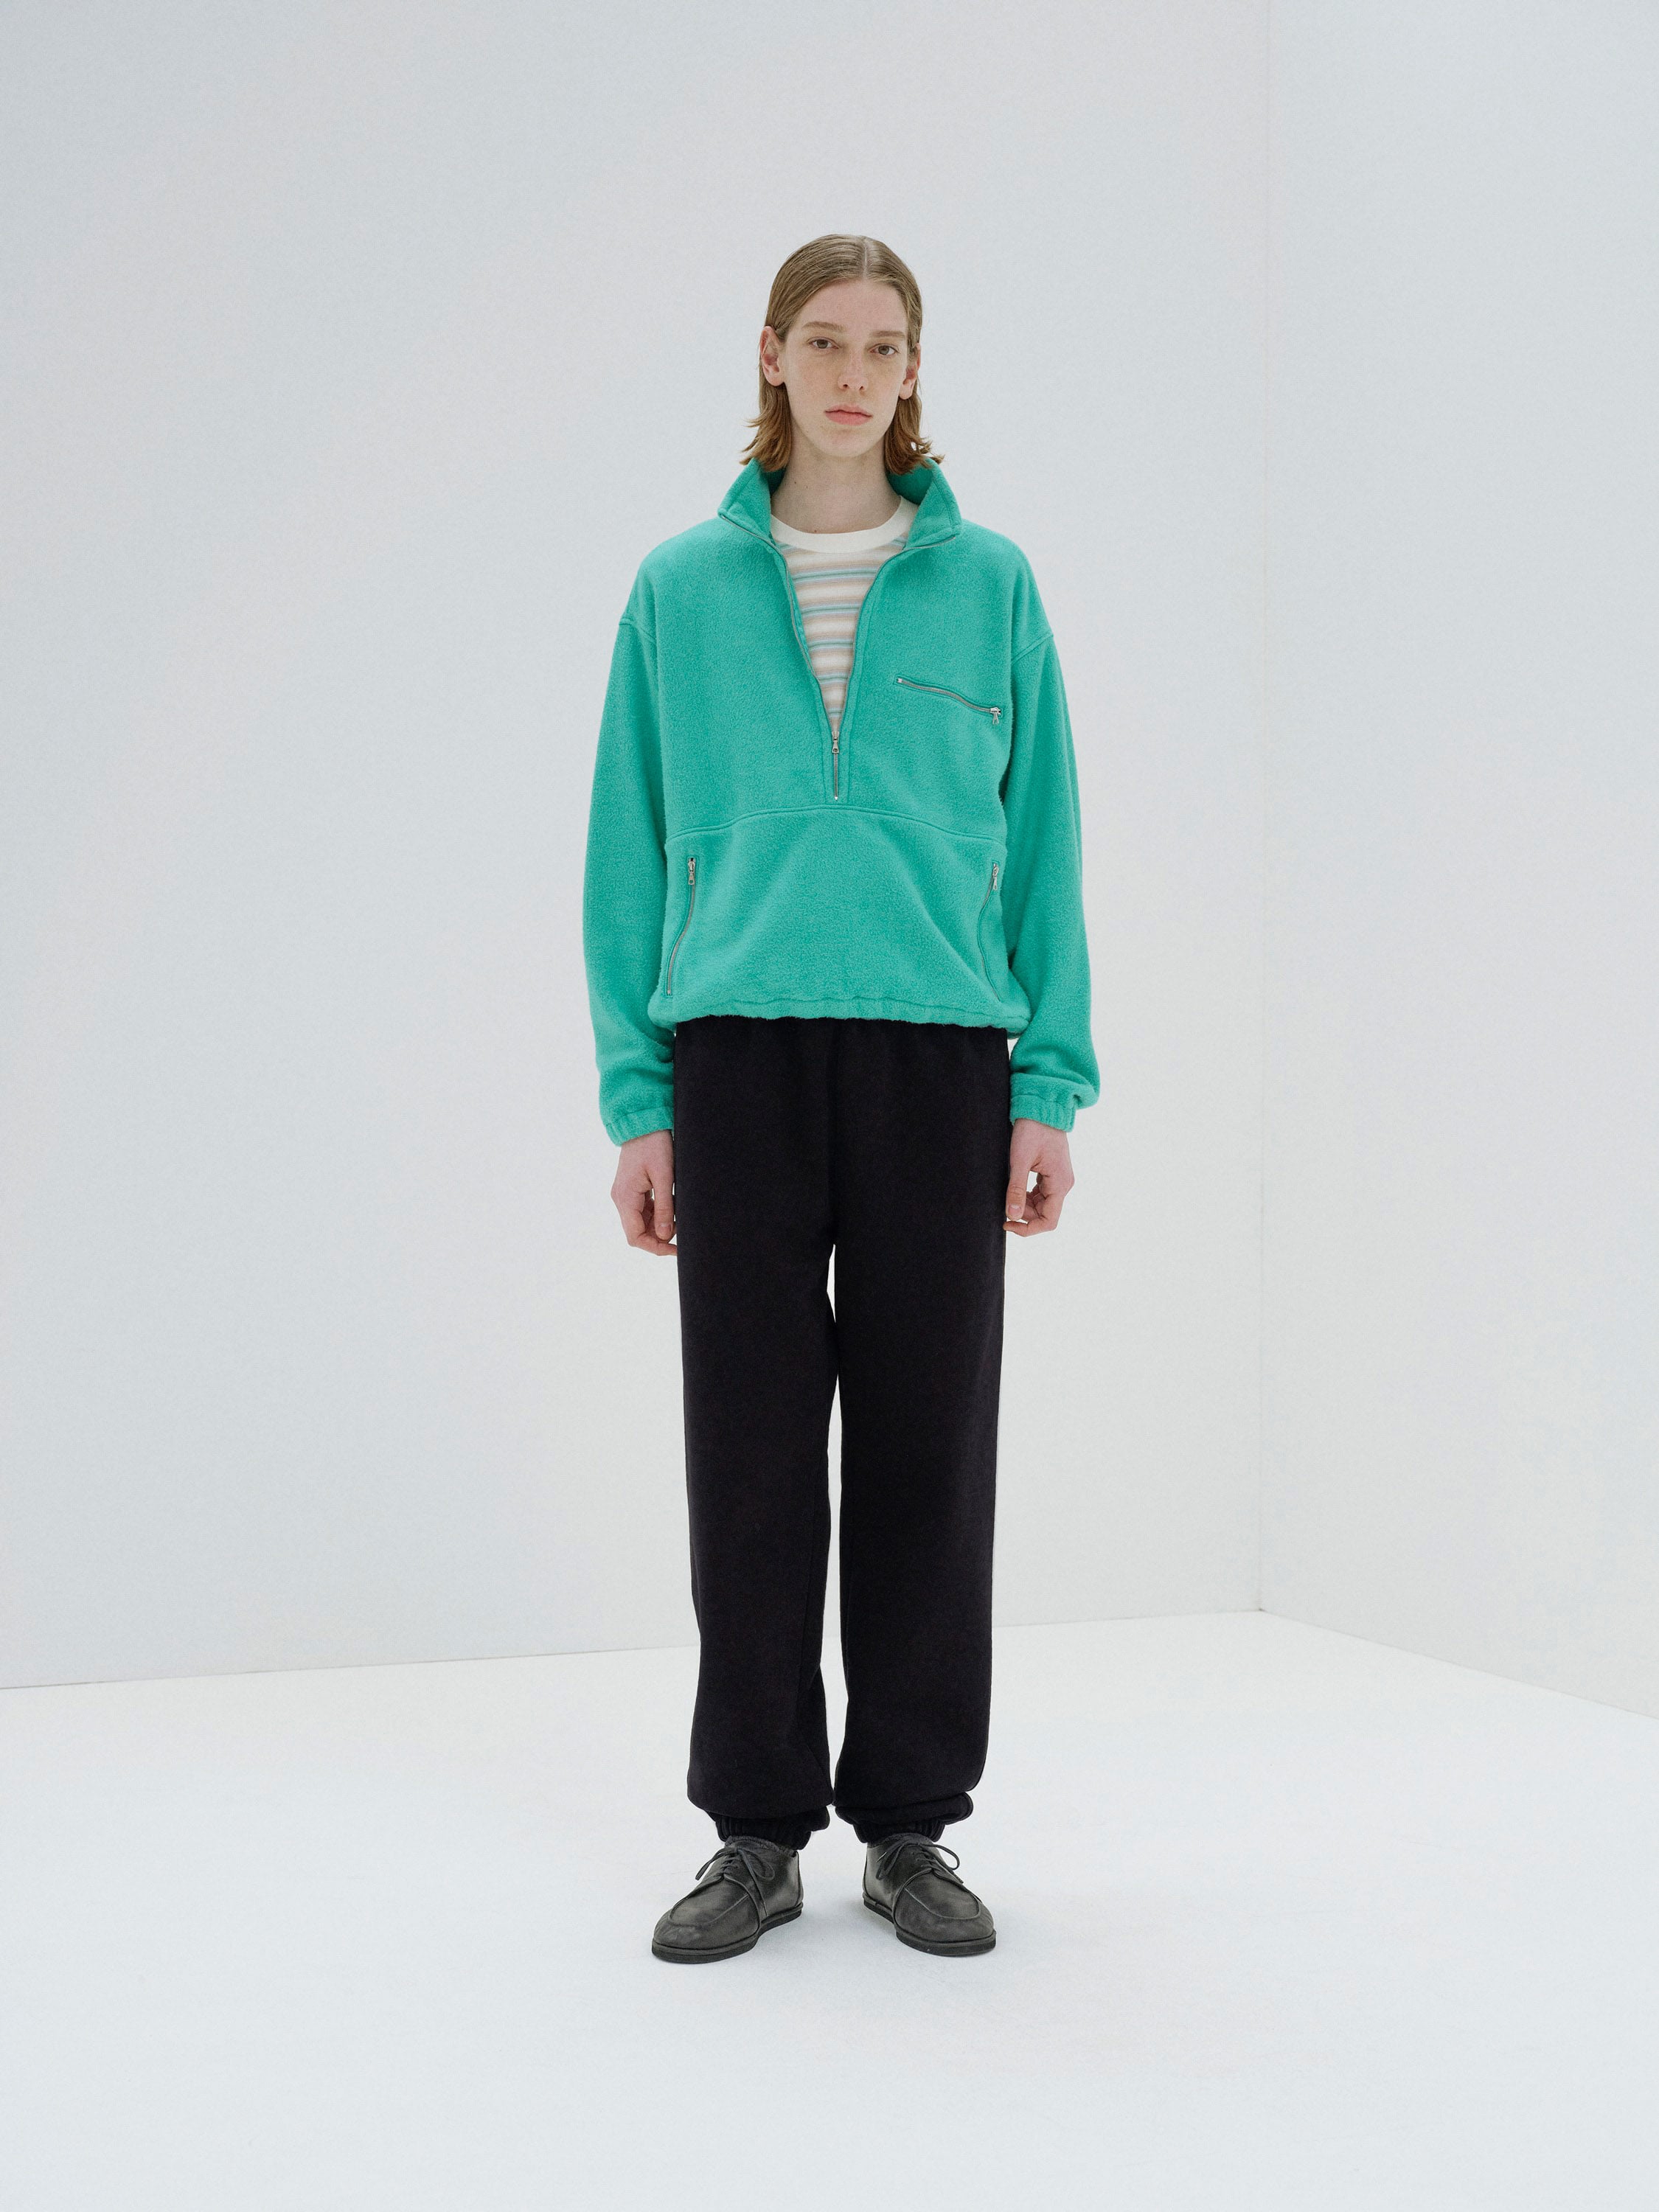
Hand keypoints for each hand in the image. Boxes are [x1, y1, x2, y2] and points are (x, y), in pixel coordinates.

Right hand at [612, 1129, 676, 1253]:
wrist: (643, 1122)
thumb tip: (664, 1235)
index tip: (676, 1249)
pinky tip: (671, 1208)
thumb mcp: (664, 1176)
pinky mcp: (632, 1190)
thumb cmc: (654, 1144)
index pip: (635, 1237)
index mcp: (625, 1198)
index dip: (655, 1247)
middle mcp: (620, 1199)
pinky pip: (643, 1211)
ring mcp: (625, 1195)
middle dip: (658, 1239)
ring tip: (678, 1219)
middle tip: (682, 1235)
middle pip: (637, 1233)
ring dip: (658, 1227)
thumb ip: (664, 1207)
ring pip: (640, 1224)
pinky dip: (657, 1215)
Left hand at [1004, 1118, 1073, 1235]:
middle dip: (1023, 1214)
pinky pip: (1041, 1194)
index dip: (1028, 1228)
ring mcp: (1059, 1179)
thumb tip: (1011, 1216)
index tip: (1007, 1223)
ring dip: (1025, 1205)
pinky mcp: (1053, 1174)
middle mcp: (1063, 1184)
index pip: (1049, 1221)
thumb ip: (1016, 1189)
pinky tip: (1015, 1186)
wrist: (1043, 1107)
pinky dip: (1028, 1196)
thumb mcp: (1020, 1160)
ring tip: (1008, 1192)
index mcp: (1060, 1184)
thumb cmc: (1032, 1130)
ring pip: (1042, 1205)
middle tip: (1004, 1202)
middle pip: (1045, 1214)